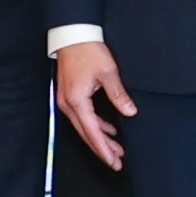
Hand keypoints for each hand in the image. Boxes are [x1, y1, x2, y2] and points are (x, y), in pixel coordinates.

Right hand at [52, 41, 132, 168]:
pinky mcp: (68, 95)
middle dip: (102, 149)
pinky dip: (95, 125)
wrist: (72, 34)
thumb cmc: (88, 50)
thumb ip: (119, 95)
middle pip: (86, 134)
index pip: (92, 132)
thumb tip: (130, 112)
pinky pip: (82, 116)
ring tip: (116, 149)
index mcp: (77, 101)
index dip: (104, 149)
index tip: (114, 161)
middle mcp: (68, 104)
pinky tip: (108, 129)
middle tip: (117, 162)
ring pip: (84, 126)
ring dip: (100, 138)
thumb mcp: (108, 73)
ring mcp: (66, 100)